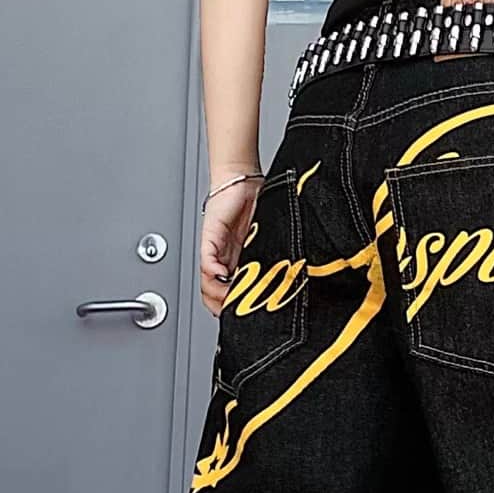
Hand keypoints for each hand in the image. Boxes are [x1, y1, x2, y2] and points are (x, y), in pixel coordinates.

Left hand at [200, 171, 261, 313]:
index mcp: (237, 260)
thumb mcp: (268, 237)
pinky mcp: (210, 236)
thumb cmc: (256, 201)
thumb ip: (271, 256)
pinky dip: (213, 273)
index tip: (246, 316)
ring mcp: (215, 248)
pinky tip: (222, 277)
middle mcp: (223, 257)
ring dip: (218, 293)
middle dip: (224, 307)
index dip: (233, 307)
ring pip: (207, 283)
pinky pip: (206, 261)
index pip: (229, 292)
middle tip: (237, 313)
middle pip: (214, 293)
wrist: (244, 176)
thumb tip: (286, 279)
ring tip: (231, 296)